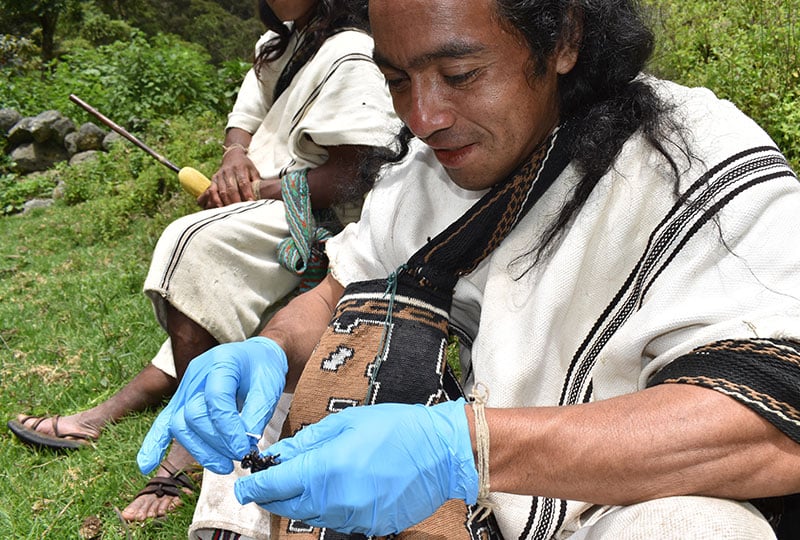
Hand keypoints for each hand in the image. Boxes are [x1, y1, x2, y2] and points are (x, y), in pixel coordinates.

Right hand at [137, 337, 287, 474]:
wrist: (256, 358)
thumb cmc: (264, 370)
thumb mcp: (270, 385)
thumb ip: (259, 412)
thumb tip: (246, 444)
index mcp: (221, 362)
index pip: (216, 399)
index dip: (229, 429)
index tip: (246, 449)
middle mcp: (197, 374)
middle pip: (193, 415)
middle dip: (216, 442)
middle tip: (240, 456)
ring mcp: (185, 388)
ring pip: (179, 425)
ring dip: (201, 451)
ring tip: (224, 465)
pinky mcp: (180, 403)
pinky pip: (162, 424)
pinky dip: (154, 444)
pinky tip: (146, 465)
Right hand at [200, 149, 260, 207]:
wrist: (232, 157)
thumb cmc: (246, 167)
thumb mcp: (253, 171)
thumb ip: (256, 181)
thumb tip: (262, 194)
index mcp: (240, 168)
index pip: (243, 182)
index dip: (247, 193)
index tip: (251, 202)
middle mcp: (228, 171)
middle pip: (232, 188)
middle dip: (237, 201)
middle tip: (242, 210)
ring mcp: (220, 175)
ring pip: (222, 191)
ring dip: (227, 202)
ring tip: (232, 212)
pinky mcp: (214, 179)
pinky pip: (212, 191)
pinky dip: (215, 200)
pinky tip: (220, 208)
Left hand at [234, 399, 477, 534]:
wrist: (441, 452)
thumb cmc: (397, 429)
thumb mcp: (347, 423)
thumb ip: (309, 441)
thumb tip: (280, 453)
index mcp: (325, 469)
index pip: (275, 484)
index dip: (254, 485)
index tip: (243, 485)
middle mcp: (334, 500)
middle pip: (287, 507)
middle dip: (271, 497)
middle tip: (265, 485)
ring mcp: (353, 517)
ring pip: (310, 517)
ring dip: (299, 503)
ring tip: (300, 484)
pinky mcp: (370, 526)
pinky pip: (336, 521)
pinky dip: (326, 509)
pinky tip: (334, 490)